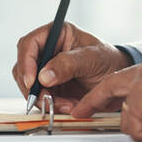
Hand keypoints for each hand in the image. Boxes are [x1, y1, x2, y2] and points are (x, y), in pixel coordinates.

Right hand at [12, 22, 131, 112]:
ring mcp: (47, 70)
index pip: (29, 44)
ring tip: (67, 105)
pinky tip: (68, 107)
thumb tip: (43, 76)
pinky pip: (41, 98)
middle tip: (47, 99)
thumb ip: (68, 64)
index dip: (26, 62)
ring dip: (44, 99)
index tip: (33, 81)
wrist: (117, 80)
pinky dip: (52, 105)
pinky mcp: (50, 87)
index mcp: (56, 34)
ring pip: (30, 86)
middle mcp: (47, 50)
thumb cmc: (109, 61)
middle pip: (24, 68)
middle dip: (34, 87)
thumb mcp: (92, 58)